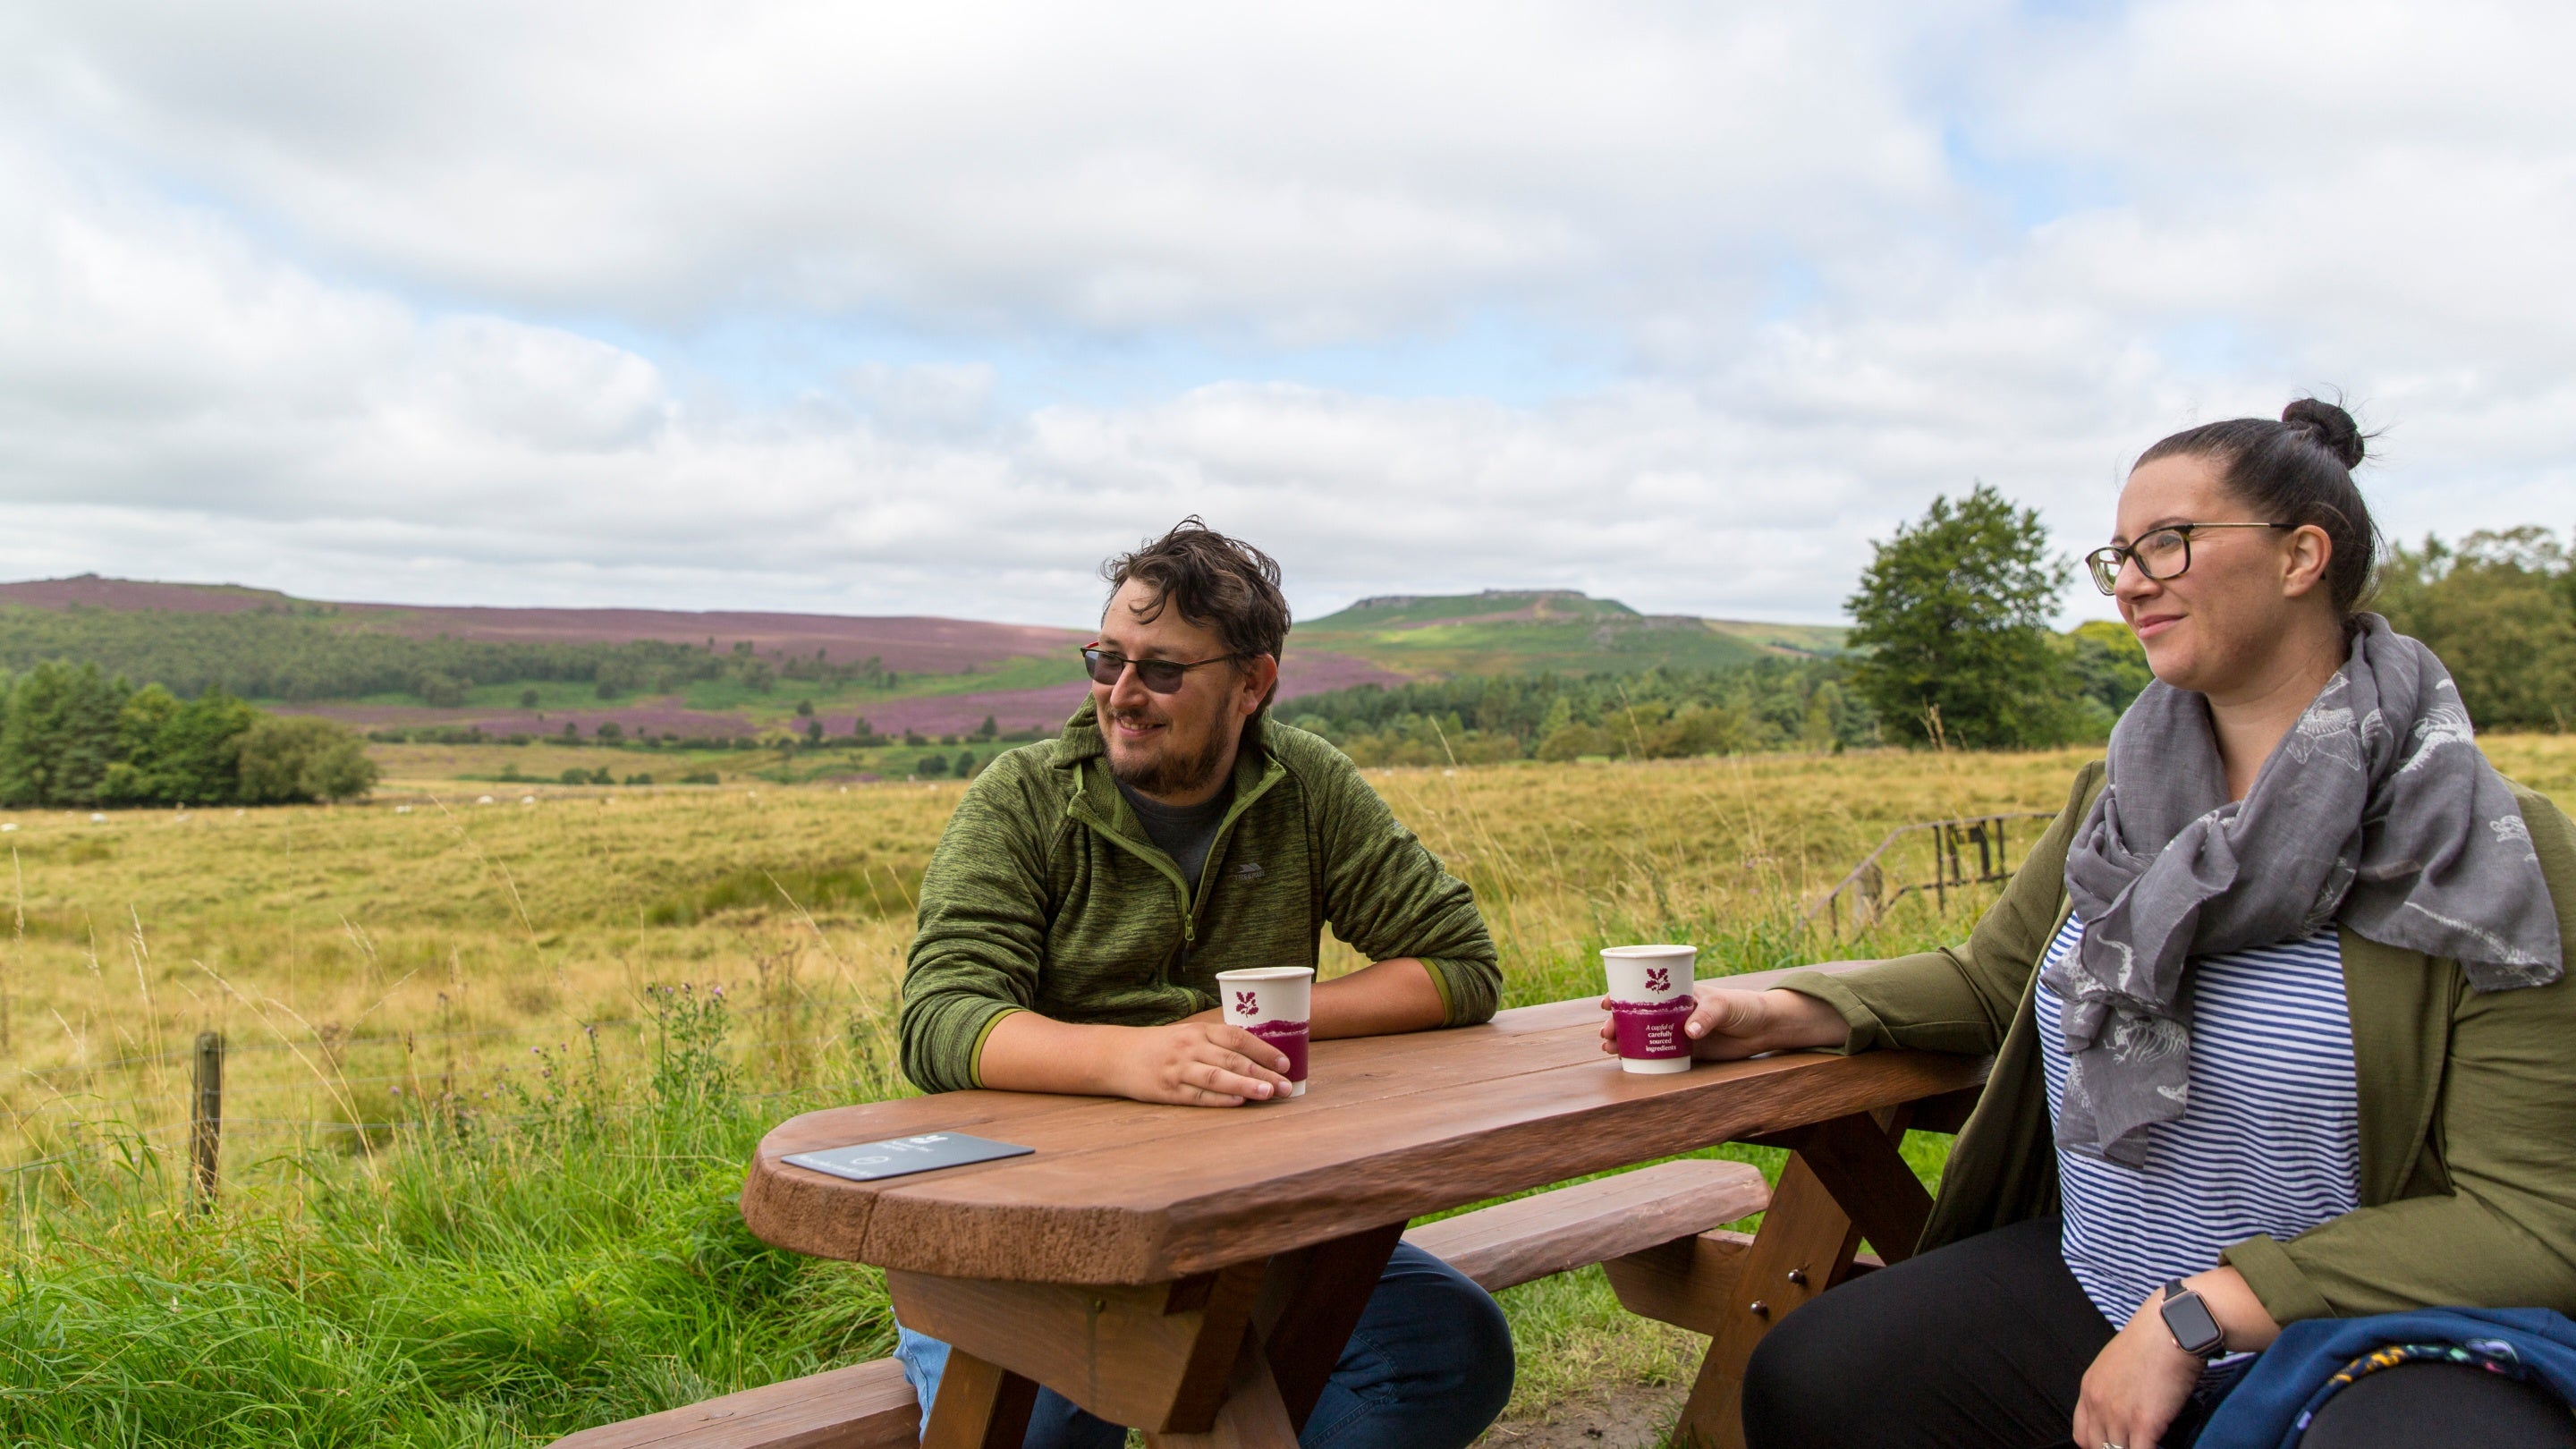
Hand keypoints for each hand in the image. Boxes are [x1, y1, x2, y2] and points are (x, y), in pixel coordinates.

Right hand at [1111, 1021, 1293, 1106]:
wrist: (1118, 1055)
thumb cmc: (1162, 1046)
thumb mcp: (1188, 1035)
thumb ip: (1218, 1043)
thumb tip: (1259, 1056)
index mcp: (1199, 1031)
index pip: (1237, 1037)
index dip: (1264, 1049)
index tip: (1285, 1063)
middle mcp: (1190, 1047)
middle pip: (1232, 1059)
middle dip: (1263, 1072)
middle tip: (1286, 1085)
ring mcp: (1179, 1069)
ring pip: (1218, 1077)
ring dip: (1246, 1085)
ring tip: (1268, 1093)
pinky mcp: (1168, 1090)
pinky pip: (1198, 1095)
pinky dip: (1220, 1099)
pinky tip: (1239, 1102)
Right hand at [1596, 985, 1846, 1060]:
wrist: (1764, 1029)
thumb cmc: (1743, 1007)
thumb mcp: (1725, 1005)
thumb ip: (1707, 1016)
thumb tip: (1688, 1032)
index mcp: (1678, 995)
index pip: (1645, 992)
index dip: (1623, 996)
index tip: (1607, 1003)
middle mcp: (1674, 1013)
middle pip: (1638, 1016)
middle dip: (1619, 1023)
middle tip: (1607, 1033)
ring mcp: (1679, 1032)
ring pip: (1644, 1036)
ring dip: (1625, 1041)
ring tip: (1609, 1048)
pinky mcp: (1687, 1051)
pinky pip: (1659, 1054)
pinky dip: (1642, 1056)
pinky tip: (1627, 1061)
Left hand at [2072, 1291, 2205, 1448]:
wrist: (2171, 1327)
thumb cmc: (2152, 1341)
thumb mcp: (2116, 1363)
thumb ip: (2112, 1389)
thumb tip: (2124, 1409)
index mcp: (2089, 1388)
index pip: (2082, 1435)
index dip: (2099, 1444)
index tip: (2116, 1445)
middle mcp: (2098, 1403)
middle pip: (2098, 1447)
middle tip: (2136, 1444)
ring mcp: (2119, 1415)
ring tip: (2151, 1442)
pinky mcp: (2144, 1423)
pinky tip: (2163, 1445)